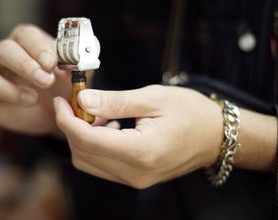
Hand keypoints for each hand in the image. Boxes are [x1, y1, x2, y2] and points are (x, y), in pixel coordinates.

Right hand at [0, 24, 77, 133]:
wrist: (57, 115)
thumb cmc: (66, 87)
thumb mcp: (79, 75)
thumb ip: (81, 64)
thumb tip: (81, 56)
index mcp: (28, 43)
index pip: (26, 35)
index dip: (37, 47)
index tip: (52, 63)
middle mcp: (6, 55)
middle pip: (3, 50)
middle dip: (24, 66)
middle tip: (46, 81)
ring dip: (6, 88)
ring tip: (32, 99)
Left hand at [54, 85, 223, 188]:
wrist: (216, 137)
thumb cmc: (191, 112)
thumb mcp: (154, 98)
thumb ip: (116, 101)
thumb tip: (83, 100)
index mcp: (141, 152)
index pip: (86, 140)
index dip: (66, 119)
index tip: (61, 100)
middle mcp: (135, 174)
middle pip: (83, 154)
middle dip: (72, 127)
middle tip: (78, 102)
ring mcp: (136, 180)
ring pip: (89, 162)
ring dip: (84, 137)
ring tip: (99, 113)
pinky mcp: (137, 178)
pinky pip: (103, 165)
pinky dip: (96, 145)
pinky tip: (110, 126)